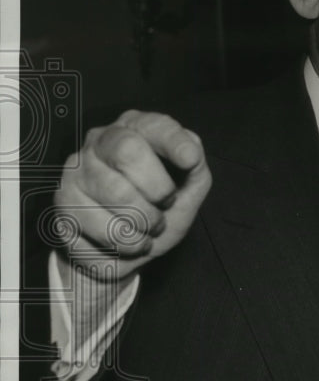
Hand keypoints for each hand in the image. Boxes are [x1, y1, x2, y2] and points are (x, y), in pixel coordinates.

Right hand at [52, 110, 211, 280]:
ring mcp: (75, 171)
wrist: (121, 254)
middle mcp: (99, 142)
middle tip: (165, 205)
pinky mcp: (62, 203)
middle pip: (128, 150)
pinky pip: (101, 226)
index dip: (173, 141)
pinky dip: (126, 243)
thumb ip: (195, 172)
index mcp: (133, 131)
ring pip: (116, 192)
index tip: (190, 160)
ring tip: (148, 229)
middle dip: (158, 187)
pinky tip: (126, 241)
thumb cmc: (156, 214)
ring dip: (144, 221)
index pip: (152, 125)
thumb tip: (192, 152)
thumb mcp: (186, 195)